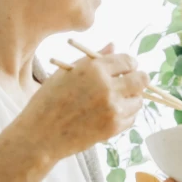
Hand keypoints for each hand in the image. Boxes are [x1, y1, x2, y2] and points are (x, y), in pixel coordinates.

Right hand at [22, 44, 148, 157]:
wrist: (40, 135)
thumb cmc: (48, 101)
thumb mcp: (67, 72)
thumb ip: (93, 59)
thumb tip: (114, 46)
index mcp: (94, 68)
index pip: (128, 61)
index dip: (130, 64)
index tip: (127, 68)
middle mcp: (107, 87)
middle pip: (141, 79)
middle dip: (138, 79)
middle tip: (130, 83)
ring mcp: (112, 108)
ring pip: (138, 100)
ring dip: (131, 99)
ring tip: (116, 100)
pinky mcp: (113, 127)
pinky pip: (132, 118)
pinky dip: (125, 115)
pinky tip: (110, 114)